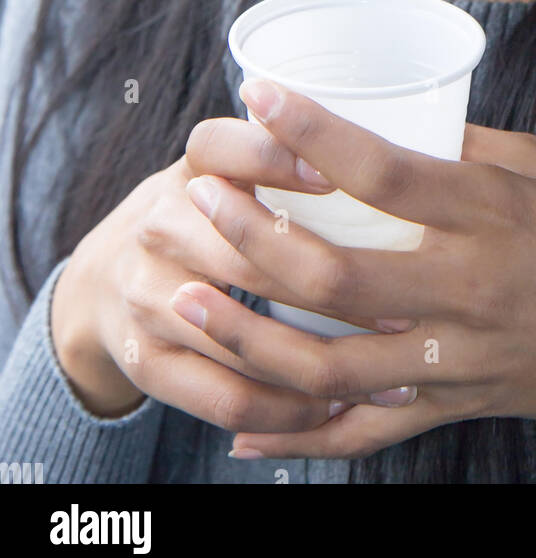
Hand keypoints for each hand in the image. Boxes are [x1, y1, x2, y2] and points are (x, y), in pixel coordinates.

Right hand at [49, 110, 387, 426]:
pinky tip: (333, 408)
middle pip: (245, 257)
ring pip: (241, 336)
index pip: (223, 147)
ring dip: (321, 363)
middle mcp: (159, 223)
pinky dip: (285, 410)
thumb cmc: (211, 211)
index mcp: (192, 167)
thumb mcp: (236, 168)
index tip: (337, 176)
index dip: (276, 157)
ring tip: (390, 373)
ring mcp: (146, 295)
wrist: (108, 277)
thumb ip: (298, 154)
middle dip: (332, 288)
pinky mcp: (145, 360)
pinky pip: (224, 397)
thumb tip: (403, 149)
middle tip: (405, 310)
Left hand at [176, 80, 535, 461]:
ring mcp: (457, 359)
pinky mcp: (453, 405)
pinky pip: (366, 431)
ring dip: (250, 338)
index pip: (386, 173)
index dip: (314, 133)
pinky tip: (241, 429)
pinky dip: (300, 437)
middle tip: (200, 201)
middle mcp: (468, 291)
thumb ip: (468, 150)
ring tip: (188, 302)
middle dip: (253, 240)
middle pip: (337, 277)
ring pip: (332, 366)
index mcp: (494, 217)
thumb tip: (394, 122)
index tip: (258, 94)